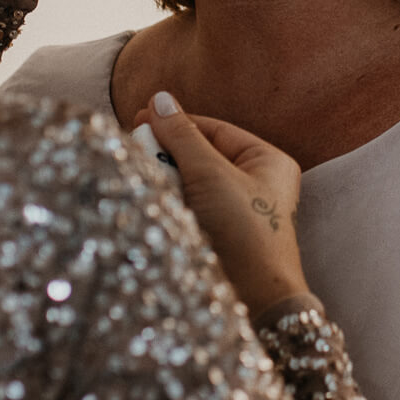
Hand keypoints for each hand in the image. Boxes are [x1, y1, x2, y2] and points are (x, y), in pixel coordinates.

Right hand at [136, 92, 311, 319]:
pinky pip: (190, 207)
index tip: (138, 117)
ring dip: (166, 178)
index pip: (212, 128)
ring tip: (141, 175)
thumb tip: (159, 99)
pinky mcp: (221, 236)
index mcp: (266, 160)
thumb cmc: (244, 231)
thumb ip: (182, 135)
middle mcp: (256, 183)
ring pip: (191, 182)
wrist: (256, 300)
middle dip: (167, 152)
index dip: (175, 122)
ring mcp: (237, 211)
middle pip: (200, 154)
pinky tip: (151, 199)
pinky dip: (171, 201)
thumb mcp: (211, 174)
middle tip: (133, 146)